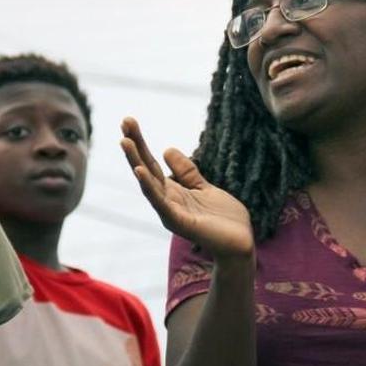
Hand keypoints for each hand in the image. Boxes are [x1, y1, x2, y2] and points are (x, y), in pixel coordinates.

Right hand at [120, 117, 254, 259]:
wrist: (240, 244)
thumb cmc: (223, 219)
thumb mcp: (204, 187)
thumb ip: (186, 172)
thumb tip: (167, 149)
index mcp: (172, 192)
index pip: (151, 163)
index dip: (141, 143)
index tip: (129, 121)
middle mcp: (167, 201)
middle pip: (146, 170)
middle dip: (134, 146)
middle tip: (124, 121)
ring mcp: (172, 212)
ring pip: (149, 184)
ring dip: (136, 162)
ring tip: (125, 142)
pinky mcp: (181, 222)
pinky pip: (161, 203)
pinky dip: (150, 188)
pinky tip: (140, 171)